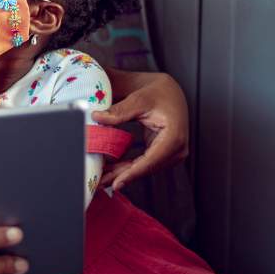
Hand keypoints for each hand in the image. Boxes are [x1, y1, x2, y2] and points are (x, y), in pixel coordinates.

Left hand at [93, 71, 188, 190]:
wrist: (169, 91)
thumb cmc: (158, 92)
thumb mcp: (138, 99)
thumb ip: (119, 110)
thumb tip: (97, 118)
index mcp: (174, 137)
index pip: (151, 160)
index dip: (132, 173)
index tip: (117, 183)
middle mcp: (176, 149)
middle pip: (146, 168)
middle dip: (122, 176)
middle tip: (100, 182)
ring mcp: (171, 153)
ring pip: (143, 168)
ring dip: (122, 174)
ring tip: (101, 178)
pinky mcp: (162, 153)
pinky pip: (143, 163)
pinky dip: (127, 167)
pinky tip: (111, 171)